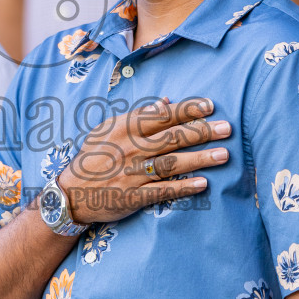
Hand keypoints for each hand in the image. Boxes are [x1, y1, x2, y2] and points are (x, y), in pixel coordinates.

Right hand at [57, 97, 230, 225]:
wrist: (71, 194)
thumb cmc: (93, 158)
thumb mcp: (109, 130)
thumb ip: (139, 116)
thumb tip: (166, 101)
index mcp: (124, 128)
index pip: (161, 115)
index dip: (187, 110)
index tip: (210, 106)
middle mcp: (130, 149)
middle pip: (172, 137)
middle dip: (202, 132)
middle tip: (228, 128)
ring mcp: (132, 173)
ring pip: (172, 163)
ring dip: (200, 158)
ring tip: (224, 154)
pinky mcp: (134, 196)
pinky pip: (163, 190)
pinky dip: (184, 187)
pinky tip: (204, 183)